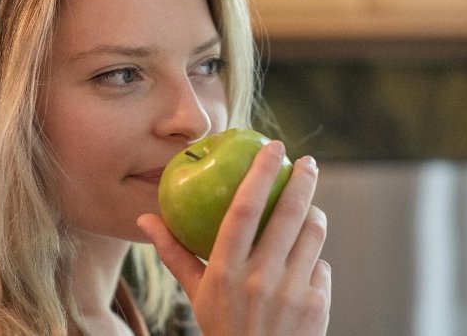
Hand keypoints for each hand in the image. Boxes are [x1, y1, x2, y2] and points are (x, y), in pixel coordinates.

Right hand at [138, 141, 330, 335]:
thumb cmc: (224, 327)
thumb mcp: (196, 295)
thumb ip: (174, 254)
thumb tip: (145, 218)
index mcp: (225, 272)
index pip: (244, 210)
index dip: (260, 173)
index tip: (272, 148)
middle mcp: (260, 279)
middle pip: (289, 213)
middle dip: (303, 180)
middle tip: (308, 161)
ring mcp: (292, 292)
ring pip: (312, 234)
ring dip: (313, 215)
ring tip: (308, 209)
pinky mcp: (317, 304)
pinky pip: (321, 265)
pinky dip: (313, 261)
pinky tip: (303, 269)